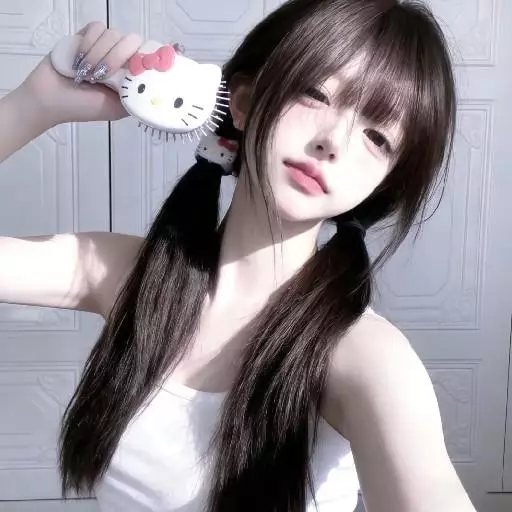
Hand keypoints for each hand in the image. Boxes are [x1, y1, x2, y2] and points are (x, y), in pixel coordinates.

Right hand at [18, 22, 141, 125]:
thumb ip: (136, 95)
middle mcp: (121, 59)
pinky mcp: (85, 36)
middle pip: (132, 41)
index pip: (148, 56)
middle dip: (117, 57)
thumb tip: (156, 86)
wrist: (49, 99)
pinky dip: (89, 43)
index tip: (135, 68)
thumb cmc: (84, 108)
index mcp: (130, 75)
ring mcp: (103, 46)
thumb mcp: (117, 108)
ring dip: (99, 54)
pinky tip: (79, 60)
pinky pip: (97, 27)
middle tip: (101, 75)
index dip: (146, 57)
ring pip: (114, 33)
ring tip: (87, 73)